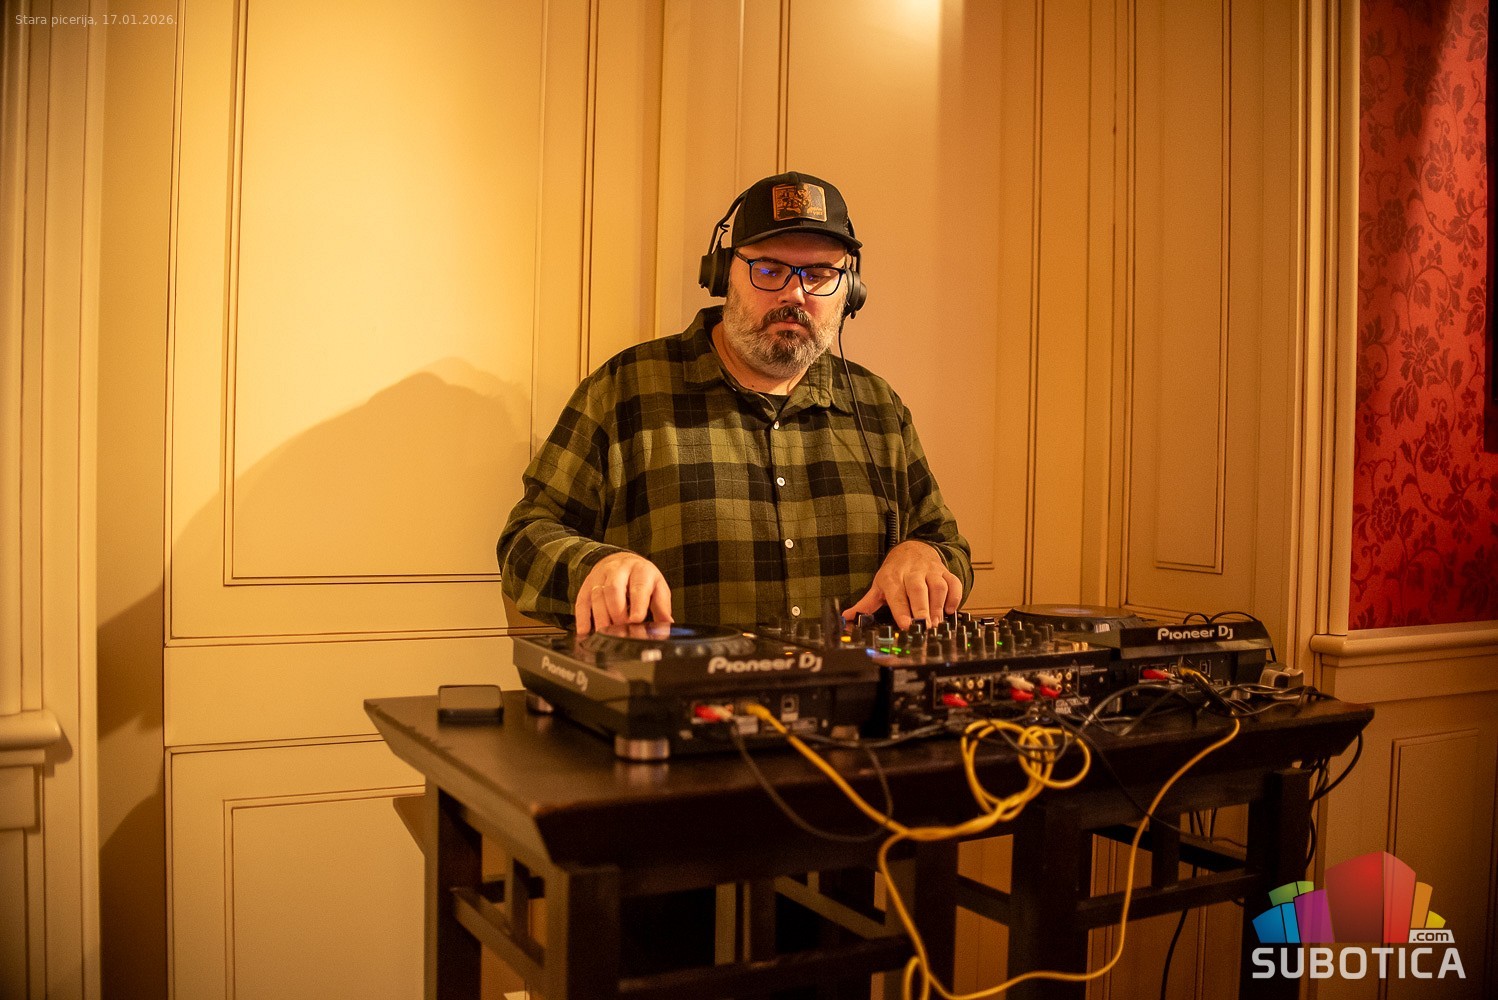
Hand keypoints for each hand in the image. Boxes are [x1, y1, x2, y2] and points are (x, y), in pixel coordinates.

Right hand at [574, 551, 672, 635]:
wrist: (620, 560)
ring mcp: (600, 577)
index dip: (637, 604)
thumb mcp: (657, 587)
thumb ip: (662, 606)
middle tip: (622, 630)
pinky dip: (582, 618)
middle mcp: (618, 570)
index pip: (638, 586)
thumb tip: (667, 625)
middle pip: (614, 589)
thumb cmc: (642, 578)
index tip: (636, 620)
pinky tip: (585, 632)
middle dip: (617, 612)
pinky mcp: (587, 585)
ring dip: (601, 618)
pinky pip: (582, 601)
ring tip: (606, 635)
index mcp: (640, 570)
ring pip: (597, 596)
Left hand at [842, 540, 962, 629]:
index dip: (902, 610)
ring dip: (938, 605)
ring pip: (938, 586)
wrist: (912, 548)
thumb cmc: (895, 572)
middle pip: (918, 589)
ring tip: (936, 623)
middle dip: (922, 608)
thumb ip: (865, 604)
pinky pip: (953, 582)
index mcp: (892, 578)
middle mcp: (912, 572)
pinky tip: (949, 610)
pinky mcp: (944, 571)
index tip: (906, 625)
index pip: (897, 595)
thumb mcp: (878, 586)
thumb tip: (847, 618)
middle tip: (925, 627)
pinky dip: (954, 596)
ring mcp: (930, 571)